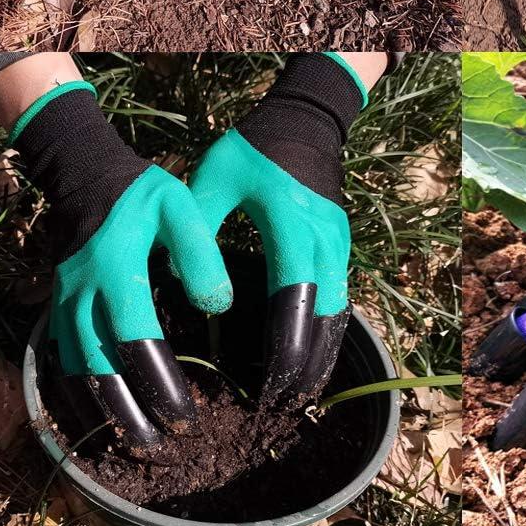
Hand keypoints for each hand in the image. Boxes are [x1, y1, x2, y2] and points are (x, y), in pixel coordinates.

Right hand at [11, 82, 231, 450]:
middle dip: (129, 411)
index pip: (136, 336)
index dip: (159, 379)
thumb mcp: (181, 209)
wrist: (90, 176)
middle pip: (99, 364)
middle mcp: (82, 291)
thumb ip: (201, 254)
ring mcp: (63, 301)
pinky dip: (76, 393)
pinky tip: (98, 419)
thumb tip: (220, 306)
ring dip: (101, 410)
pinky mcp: (57, 307)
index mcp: (116, 267)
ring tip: (134, 443)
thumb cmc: (145, 194)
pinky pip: (61, 359)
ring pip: (75, 368)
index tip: (187, 412)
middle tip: (161, 447)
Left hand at [189, 53, 364, 404]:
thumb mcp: (213, 180)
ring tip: (299, 394)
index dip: (286, 341)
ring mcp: (339, 238)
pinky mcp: (341, 242)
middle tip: (282, 405)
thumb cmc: (250, 150)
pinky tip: (313, 357)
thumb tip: (183, 289)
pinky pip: (341, 294)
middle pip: (326, 309)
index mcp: (289, 219)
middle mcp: (323, 233)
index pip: (294, 290)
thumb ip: (197, 231)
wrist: (303, 120)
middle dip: (307, 361)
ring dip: (322, 351)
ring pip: (339, 307)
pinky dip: (328, 330)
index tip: (268, 384)